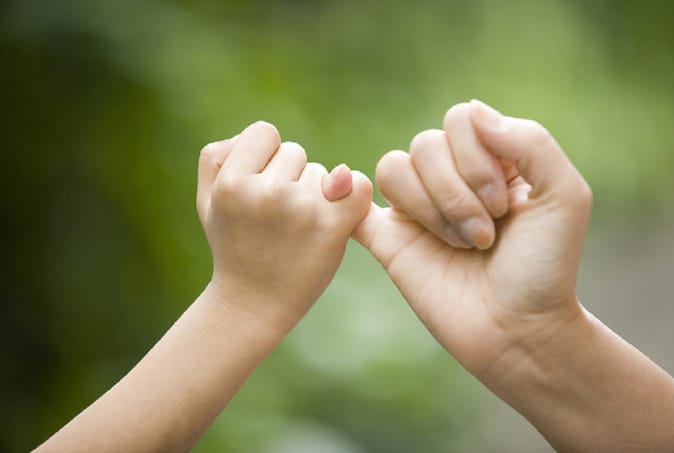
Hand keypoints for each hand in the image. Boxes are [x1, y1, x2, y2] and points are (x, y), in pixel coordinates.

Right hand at [197, 121, 371, 331]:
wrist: (252, 304)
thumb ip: (218, 154)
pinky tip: (338, 215)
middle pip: (295, 152)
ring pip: (324, 172)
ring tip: (295, 229)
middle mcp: (267, 193)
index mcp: (232, 183)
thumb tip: (272, 139)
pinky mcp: (332, 228)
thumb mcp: (207, 198)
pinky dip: (354, 195)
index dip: (264, 157)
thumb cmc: (232, 244)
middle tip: (275, 216)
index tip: (259, 185)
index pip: (264, 132)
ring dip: (315, 194)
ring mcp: (301, 210)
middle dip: (289, 177)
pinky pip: (358, 186)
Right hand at [353, 100, 591, 377]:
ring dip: (430, 208)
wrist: (518, 330)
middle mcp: (450, 177)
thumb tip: (472, 112)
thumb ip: (530, 142)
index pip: (460, 120)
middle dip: (457, 192)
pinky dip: (348, 193)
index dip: (476, 158)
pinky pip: (354, 201)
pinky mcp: (389, 238)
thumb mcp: (565, 196)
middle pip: (425, 144)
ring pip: (394, 168)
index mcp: (490, 159)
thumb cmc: (546, 267)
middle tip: (486, 235)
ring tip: (460, 244)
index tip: (504, 207)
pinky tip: (365, 203)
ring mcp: (417, 207)